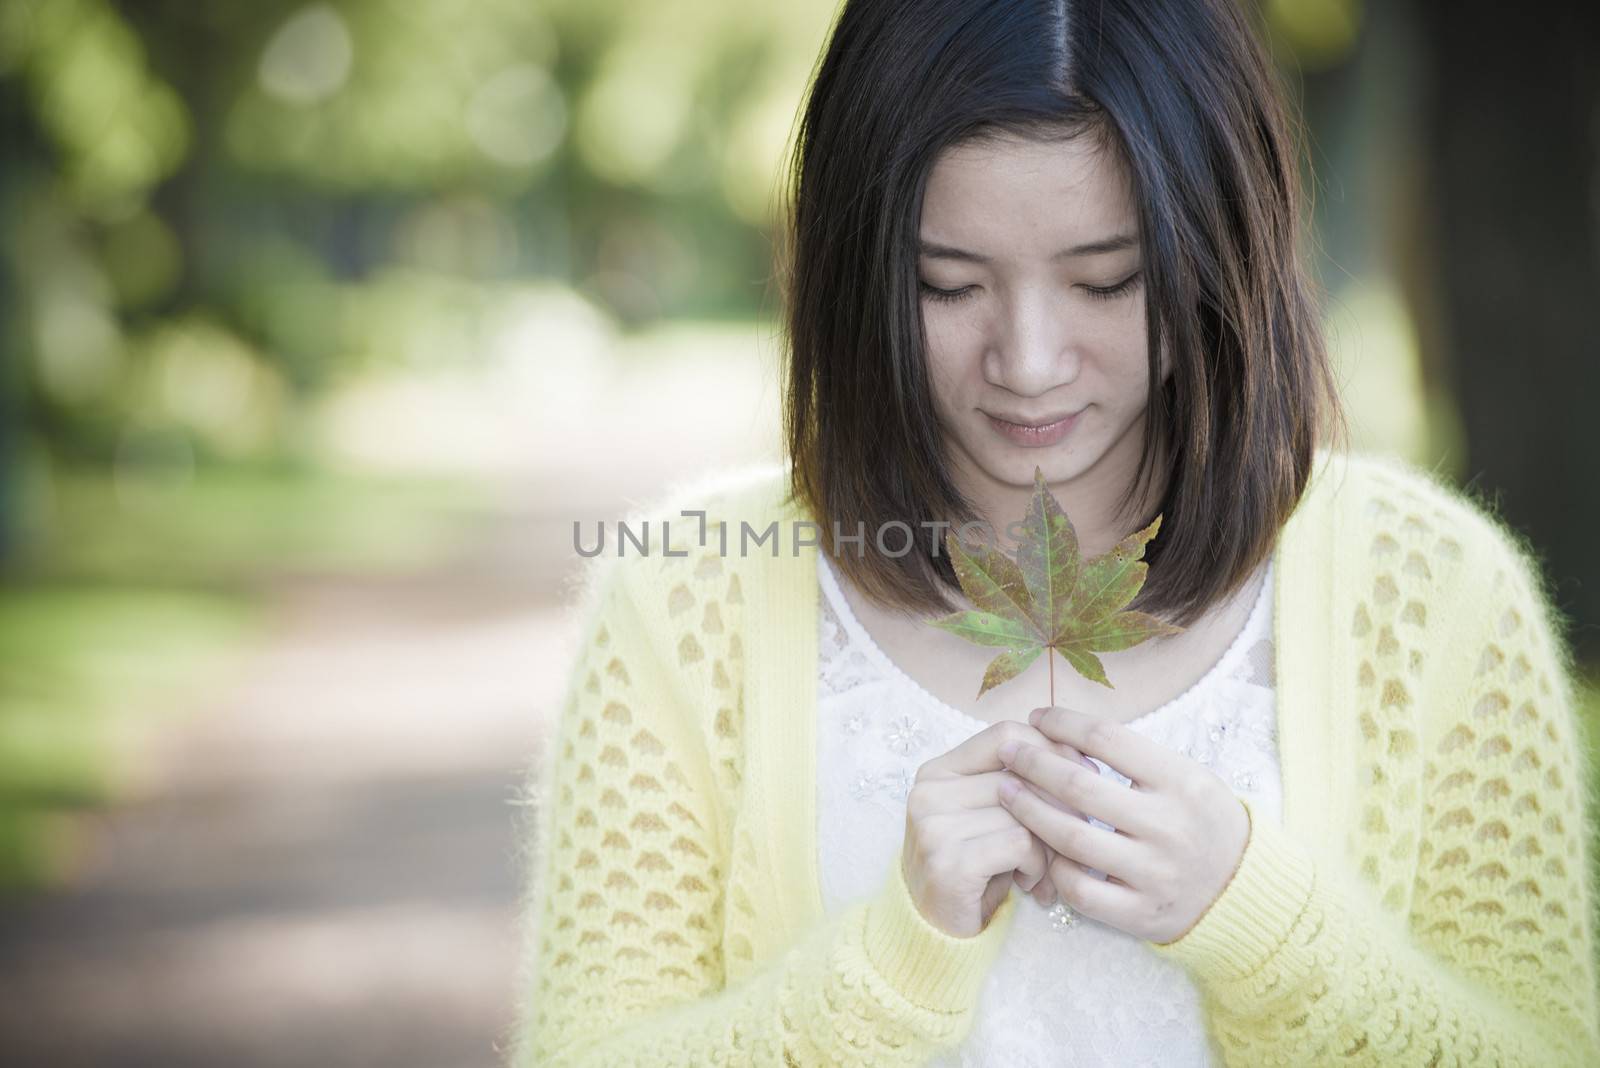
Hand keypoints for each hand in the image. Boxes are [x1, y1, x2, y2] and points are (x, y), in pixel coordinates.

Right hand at [902, 720, 1094, 936]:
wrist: (936, 935)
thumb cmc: (978, 871)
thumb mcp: (993, 818)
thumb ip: (1021, 785)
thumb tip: (1083, 761)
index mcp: (938, 771)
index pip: (1006, 735)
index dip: (1052, 749)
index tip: (1085, 774)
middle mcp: (928, 791)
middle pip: (1022, 775)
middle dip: (1060, 807)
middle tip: (1074, 839)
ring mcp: (932, 826)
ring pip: (1026, 812)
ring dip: (1050, 846)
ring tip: (1044, 871)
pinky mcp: (947, 861)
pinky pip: (1019, 844)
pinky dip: (1036, 866)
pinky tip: (1028, 884)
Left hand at [994, 705, 1250, 944]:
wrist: (1244, 891)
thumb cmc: (1203, 822)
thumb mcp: (1188, 778)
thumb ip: (1137, 759)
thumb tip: (1067, 730)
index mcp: (1182, 781)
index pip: (1109, 739)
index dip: (1064, 723)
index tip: (1038, 718)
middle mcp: (1168, 826)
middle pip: (1079, 787)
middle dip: (1032, 763)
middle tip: (1007, 751)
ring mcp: (1154, 873)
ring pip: (1071, 839)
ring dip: (1029, 810)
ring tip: (1005, 791)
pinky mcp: (1141, 914)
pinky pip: (1080, 890)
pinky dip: (1054, 867)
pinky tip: (1041, 848)